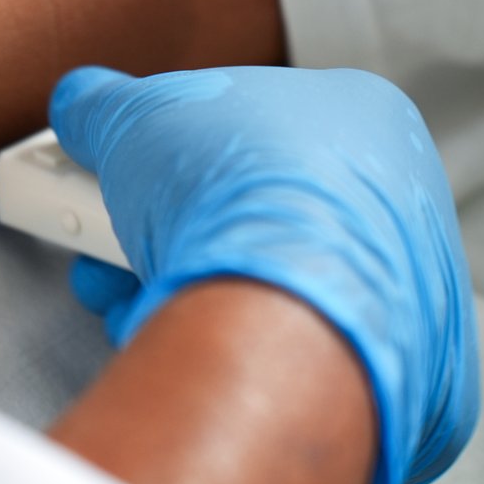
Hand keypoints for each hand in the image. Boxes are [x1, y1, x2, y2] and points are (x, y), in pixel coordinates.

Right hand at [49, 65, 479, 483]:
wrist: (288, 318)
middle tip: (101, 244)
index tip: (114, 177)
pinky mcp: (392, 378)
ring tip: (121, 298)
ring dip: (171, 291)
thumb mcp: (136, 115)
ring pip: (261, 288)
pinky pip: (288, 356)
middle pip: (244, 211)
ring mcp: (401, 293)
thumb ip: (102, 105)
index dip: (166, 152)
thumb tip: (81, 106)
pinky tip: (173, 343)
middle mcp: (396, 201)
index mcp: (364, 117)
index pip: (248, 125)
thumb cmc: (235, 193)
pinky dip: (222, 351)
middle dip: (154, 231)